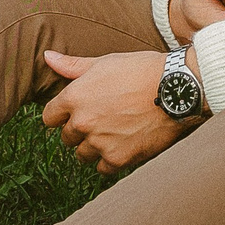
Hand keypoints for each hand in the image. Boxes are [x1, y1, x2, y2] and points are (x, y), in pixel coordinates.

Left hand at [40, 49, 190, 173]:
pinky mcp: (118, 158)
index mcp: (74, 97)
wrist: (177, 88)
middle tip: (104, 119)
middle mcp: (82, 122)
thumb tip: (47, 57)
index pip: (49, 117)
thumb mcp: (106, 62)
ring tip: (115, 132)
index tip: (77, 111)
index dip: (62, 114)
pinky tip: (124, 145)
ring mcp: (100, 142)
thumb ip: (73, 65)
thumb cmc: (142, 70)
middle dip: (81, 130)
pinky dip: (111, 160)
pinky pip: (102, 168)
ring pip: (83, 155)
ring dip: (94, 147)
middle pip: (67, 137)